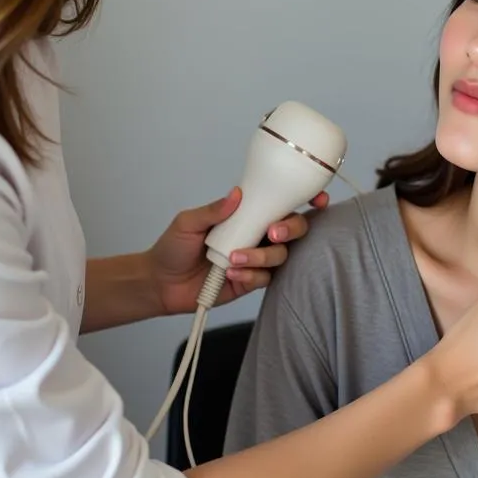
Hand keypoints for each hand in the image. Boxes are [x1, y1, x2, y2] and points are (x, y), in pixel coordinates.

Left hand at [148, 187, 329, 313]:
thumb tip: (236, 194)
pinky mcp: (251, 281)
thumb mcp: (188, 223)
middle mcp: (257, 234)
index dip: (304, 199)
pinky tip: (231, 273)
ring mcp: (256, 258)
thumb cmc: (173, 247)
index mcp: (246, 214)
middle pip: (293, 229)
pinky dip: (251, 274)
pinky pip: (265, 278)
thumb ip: (213, 211)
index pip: (279, 203)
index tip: (316, 199)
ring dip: (261, 256)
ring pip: (280, 255)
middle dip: (290, 229)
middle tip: (272, 233)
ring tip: (234, 259)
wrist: (161, 283)